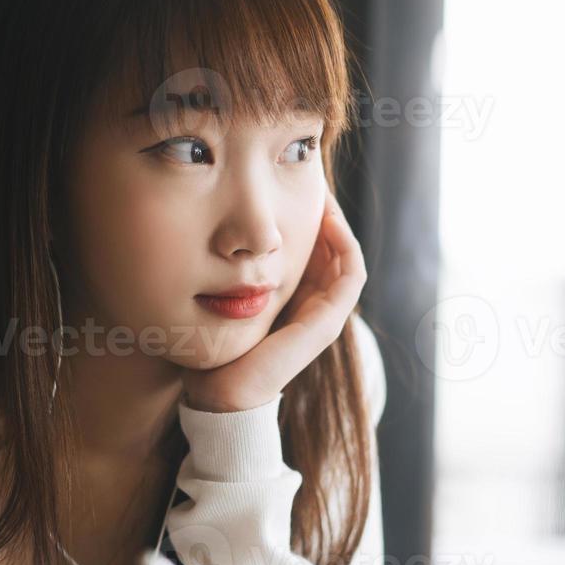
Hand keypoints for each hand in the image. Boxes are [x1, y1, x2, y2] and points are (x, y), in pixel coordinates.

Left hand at [182, 188, 365, 412]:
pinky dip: (344, 244)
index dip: (307, 212)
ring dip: (337, 220)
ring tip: (320, 189)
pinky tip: (325, 217)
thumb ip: (228, 268)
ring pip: (345, 255)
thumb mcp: (221, 293)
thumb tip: (213, 228)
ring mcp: (324, 315)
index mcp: (294, 297)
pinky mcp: (325, 324)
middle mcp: (313, 304)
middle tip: (308, 173)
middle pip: (332, 246)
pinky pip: (350, 275)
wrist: (218, 391)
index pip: (313, 246)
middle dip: (322, 209)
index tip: (289, 180)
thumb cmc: (214, 344)